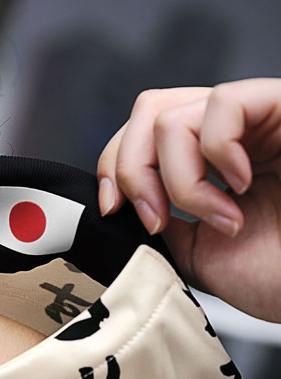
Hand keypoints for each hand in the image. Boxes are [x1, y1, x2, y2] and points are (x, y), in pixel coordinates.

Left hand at [97, 78, 280, 321]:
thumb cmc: (280, 275)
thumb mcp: (197, 251)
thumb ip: (160, 218)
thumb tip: (119, 200)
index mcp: (207, 162)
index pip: (139, 134)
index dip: (113, 167)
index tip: (114, 210)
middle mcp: (230, 134)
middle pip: (148, 110)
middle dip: (132, 169)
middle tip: (157, 218)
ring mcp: (259, 119)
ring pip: (173, 114)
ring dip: (180, 179)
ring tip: (222, 216)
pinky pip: (224, 103)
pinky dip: (218, 152)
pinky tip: (243, 184)